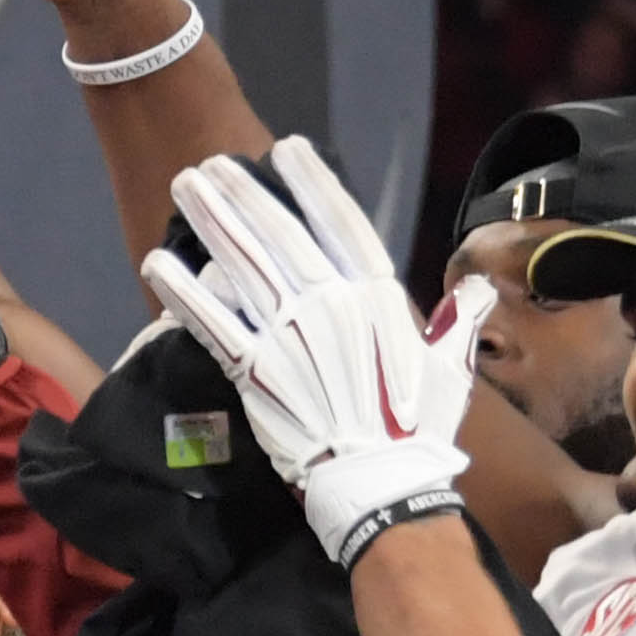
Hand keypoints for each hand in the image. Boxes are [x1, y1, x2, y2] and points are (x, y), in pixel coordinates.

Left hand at [142, 140, 490, 564]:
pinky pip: (213, 323)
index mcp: (377, 300)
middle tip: (212, 164)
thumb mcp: (451, 367)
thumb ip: (457, 321)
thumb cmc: (418, 431)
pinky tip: (156, 263)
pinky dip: (183, 292)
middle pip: (282, 235)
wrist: (381, 487)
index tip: (287, 149)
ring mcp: (291, 338)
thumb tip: (478, 290)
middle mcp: (332, 307)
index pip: (342, 224)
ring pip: (244, 266)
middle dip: (245, 194)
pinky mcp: (257, 373)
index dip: (312, 183)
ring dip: (211, 223)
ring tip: (184, 188)